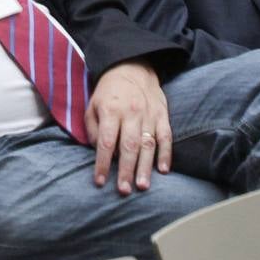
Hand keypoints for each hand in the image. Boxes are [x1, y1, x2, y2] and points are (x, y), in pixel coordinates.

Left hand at [85, 60, 170, 194]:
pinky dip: (166, 154)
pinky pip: (166, 137)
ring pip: (148, 145)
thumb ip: (92, 129)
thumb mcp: (92, 105)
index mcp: (110, 110)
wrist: (133, 68)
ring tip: (142, 186)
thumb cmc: (109, 92)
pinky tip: (164, 170)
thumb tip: (98, 152)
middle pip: (128, 146)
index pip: (105, 142)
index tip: (99, 181)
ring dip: (145, 167)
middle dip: (125, 171)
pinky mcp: (162, 116)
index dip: (102, 163)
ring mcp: (149, 115)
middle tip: (123, 191)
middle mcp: (131, 113)